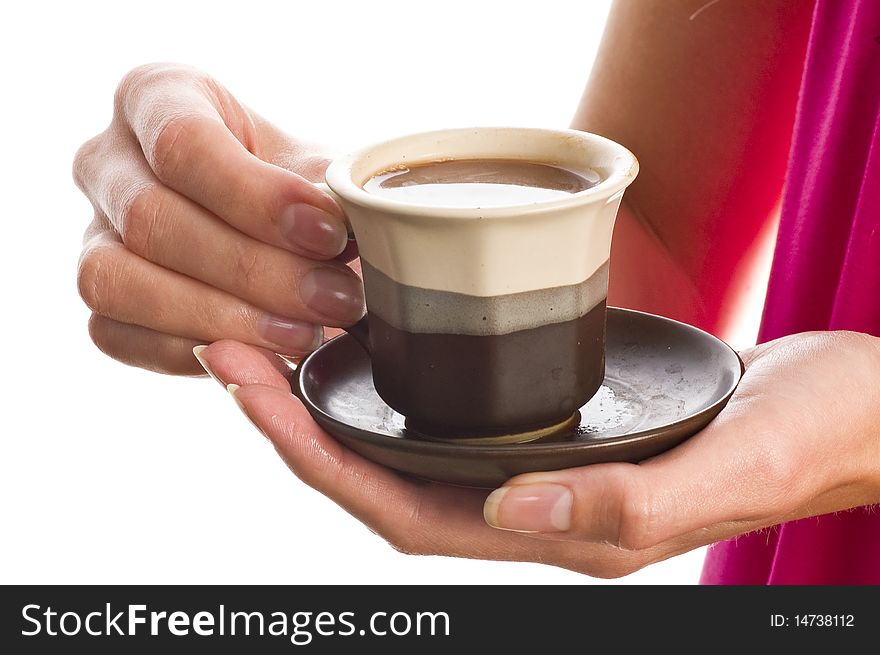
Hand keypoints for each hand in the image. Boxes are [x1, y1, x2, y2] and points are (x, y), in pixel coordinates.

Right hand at [73, 63, 363, 374]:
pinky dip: (192, 352)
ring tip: (305, 335)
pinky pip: (118, 336)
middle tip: (334, 299)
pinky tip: (263, 357)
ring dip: (221, 318)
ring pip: (118, 280)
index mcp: (158, 97)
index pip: (185, 143)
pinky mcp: (100, 301)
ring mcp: (91, 233)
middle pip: (154, 219)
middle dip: (254, 270)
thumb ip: (329, 192)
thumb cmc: (300, 190)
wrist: (284, 236)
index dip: (258, 197)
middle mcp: (107, 161)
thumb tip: (343, 227)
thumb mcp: (321, 172)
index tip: (330, 234)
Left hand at [194, 330, 879, 577]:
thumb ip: (624, 509)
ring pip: (406, 446)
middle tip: (228, 355)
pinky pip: (447, 412)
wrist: (844, 407)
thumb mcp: (731, 470)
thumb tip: (506, 516)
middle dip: (296, 425)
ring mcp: (538, 466)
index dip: (319, 463)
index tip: (255, 396)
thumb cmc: (804, 439)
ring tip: (267, 348)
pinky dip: (391, 383)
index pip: (404, 513)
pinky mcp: (551, 422)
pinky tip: (362, 345)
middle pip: (382, 478)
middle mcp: (531, 507)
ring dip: (331, 403)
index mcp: (560, 535)